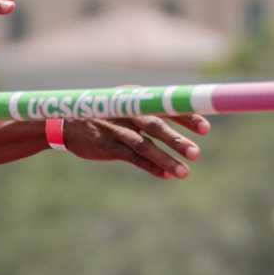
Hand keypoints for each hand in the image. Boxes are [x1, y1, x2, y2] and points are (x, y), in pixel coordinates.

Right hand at [60, 114, 208, 179]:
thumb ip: (151, 114)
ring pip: (144, 145)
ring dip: (165, 159)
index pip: (165, 106)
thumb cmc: (105, 115)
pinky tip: (165, 175)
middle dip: (177, 140)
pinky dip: (150, 166)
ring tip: (184, 173)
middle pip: (156, 126)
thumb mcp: (127, 107)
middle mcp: (127, 113)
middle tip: (197, 153)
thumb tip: (182, 126)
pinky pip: (131, 158)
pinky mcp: (106, 146)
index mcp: (136, 99)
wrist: (67, 122)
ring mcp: (115, 130)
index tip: (206, 129)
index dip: (186, 117)